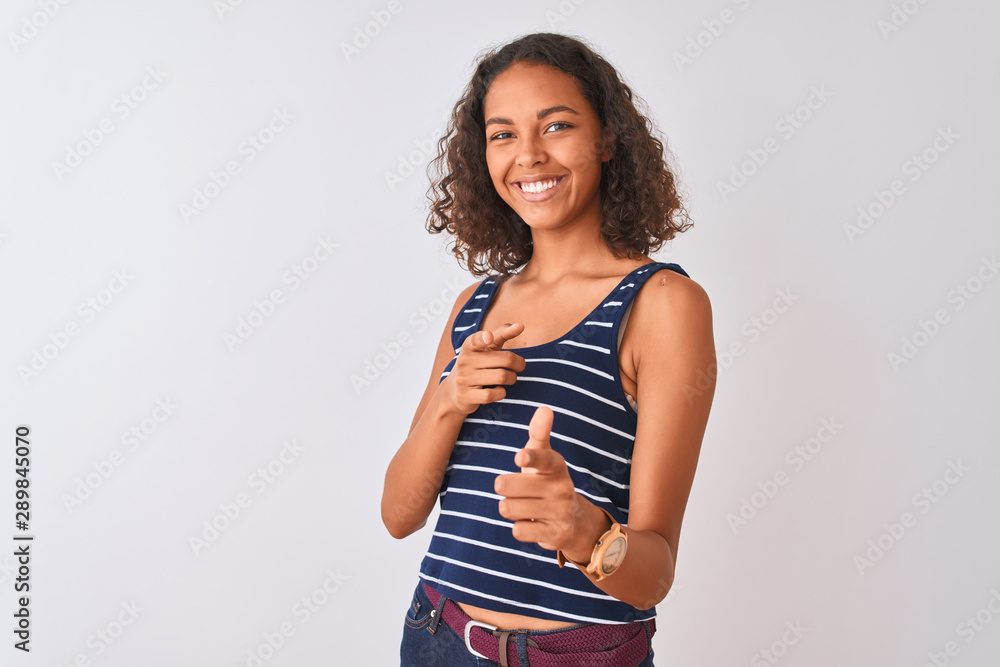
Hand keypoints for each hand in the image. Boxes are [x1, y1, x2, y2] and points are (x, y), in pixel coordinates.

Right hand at [442, 322, 525, 415]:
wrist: (454, 391)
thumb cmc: (477, 365)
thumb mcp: (486, 348)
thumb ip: (502, 334)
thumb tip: (520, 325)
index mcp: (469, 346)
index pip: (477, 339)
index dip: (484, 338)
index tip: (489, 337)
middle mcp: (464, 360)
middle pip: (505, 359)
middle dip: (519, 364)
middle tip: (519, 366)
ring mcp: (464, 378)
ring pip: (501, 377)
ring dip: (512, 378)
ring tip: (509, 378)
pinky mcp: (466, 396)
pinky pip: (493, 394)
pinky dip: (501, 393)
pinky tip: (498, 390)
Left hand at [494, 406, 584, 551]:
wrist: (572, 521)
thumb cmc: (547, 481)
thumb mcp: (544, 458)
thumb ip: (539, 434)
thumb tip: (544, 409)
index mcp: (556, 466)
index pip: (545, 459)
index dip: (531, 457)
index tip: (519, 456)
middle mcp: (561, 488)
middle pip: (510, 487)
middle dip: (503, 488)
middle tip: (509, 488)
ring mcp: (560, 512)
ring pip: (510, 509)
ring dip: (508, 508)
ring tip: (520, 506)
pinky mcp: (556, 534)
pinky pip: (519, 531)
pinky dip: (518, 528)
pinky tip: (530, 523)